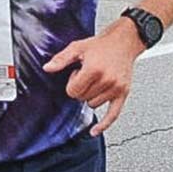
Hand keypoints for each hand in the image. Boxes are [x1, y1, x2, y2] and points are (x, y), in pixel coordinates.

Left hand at [44, 20, 144, 135]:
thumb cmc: (102, 44)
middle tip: (88, 74)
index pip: (73, 91)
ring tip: (97, 80)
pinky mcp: (123, 93)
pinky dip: (104, 124)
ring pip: (93, 105)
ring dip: (91, 96)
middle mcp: (106, 80)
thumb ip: (61, 59)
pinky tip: (95, 130)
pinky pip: (113, 114)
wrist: (124, 41)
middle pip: (82, 99)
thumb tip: (47, 68)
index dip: (72, 82)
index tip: (78, 73)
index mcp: (94, 69)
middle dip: (82, 88)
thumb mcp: (78, 47)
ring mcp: (116, 88)